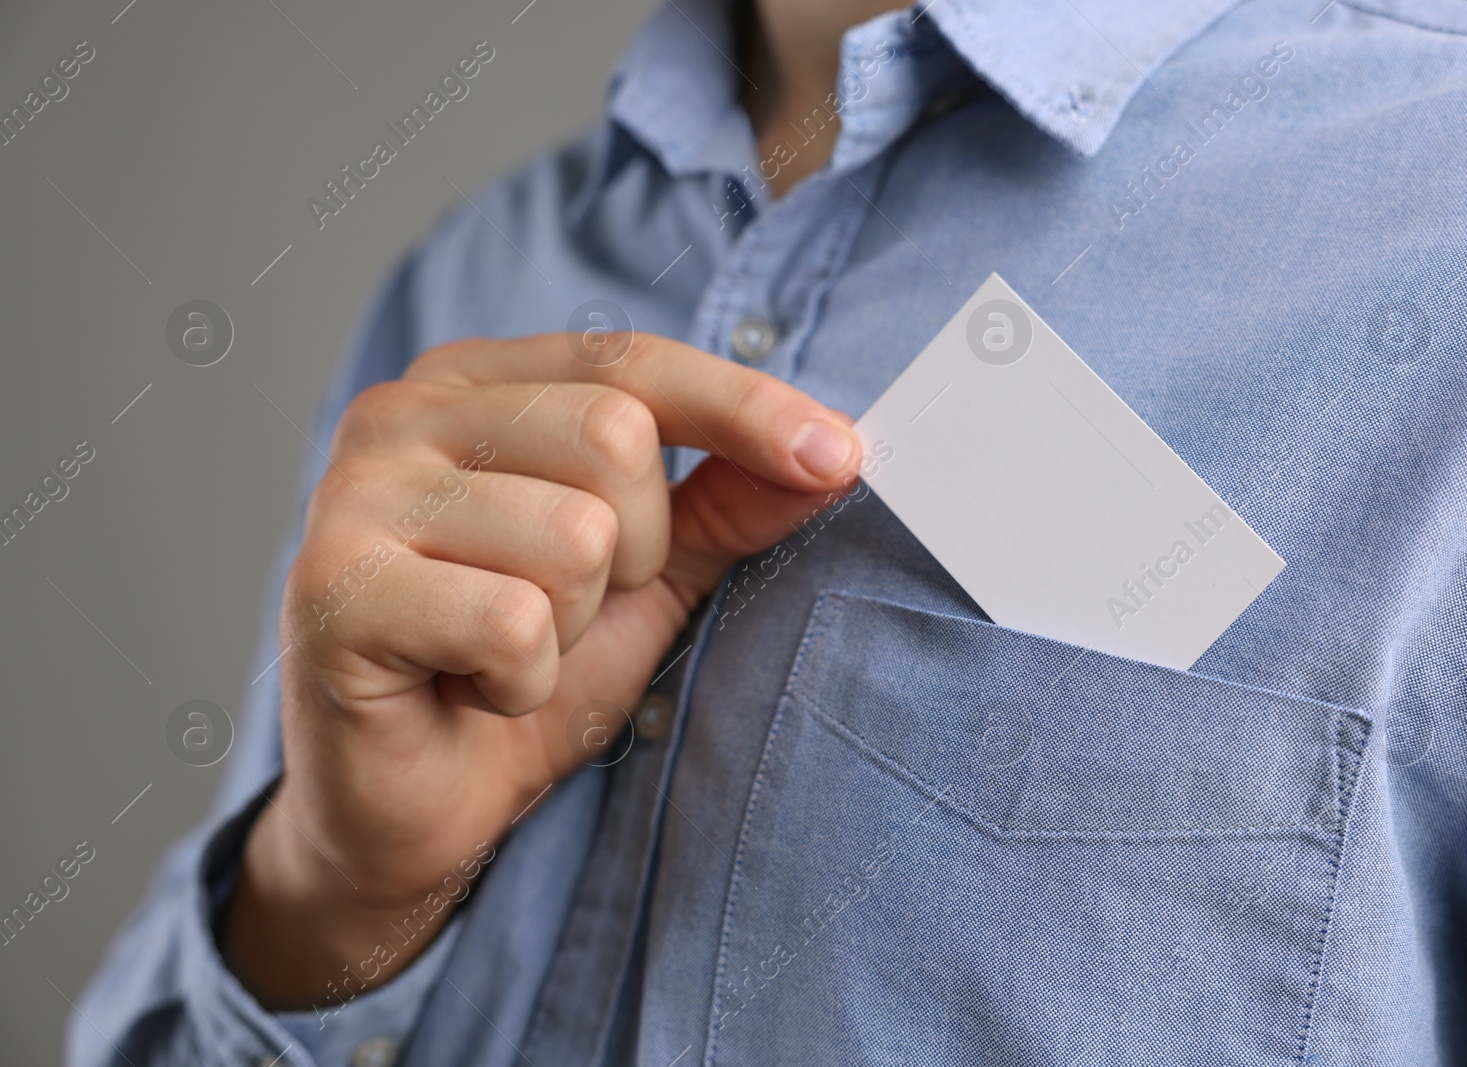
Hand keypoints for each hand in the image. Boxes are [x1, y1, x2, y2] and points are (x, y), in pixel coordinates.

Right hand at [222, 333, 859, 1007]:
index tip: (840, 455)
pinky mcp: (337, 590)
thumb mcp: (647, 575)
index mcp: (474, 385)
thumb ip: (726, 503)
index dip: (746, 408)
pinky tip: (473, 688)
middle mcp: (402, 414)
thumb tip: (834, 453)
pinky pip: (513, 620)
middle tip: (567, 607)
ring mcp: (355, 495)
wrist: (414, 803)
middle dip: (634, 551)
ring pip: (573, 534)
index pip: (632, 362)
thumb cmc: (518, 670)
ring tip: (511, 649)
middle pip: (613, 436)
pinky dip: (521, 679)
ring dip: (573, 624)